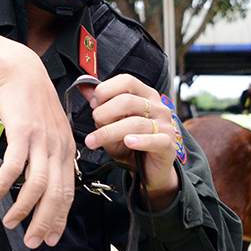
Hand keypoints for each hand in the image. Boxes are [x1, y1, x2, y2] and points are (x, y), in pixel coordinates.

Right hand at [0, 34, 74, 247]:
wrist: (21, 72)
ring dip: (23, 209)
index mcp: (67, 151)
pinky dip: (4, 185)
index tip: (50, 238)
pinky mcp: (23, 132)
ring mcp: (42, 140)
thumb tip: (43, 184)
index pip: (68, 193)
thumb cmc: (32, 103)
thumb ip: (50, 155)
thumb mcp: (49, 130)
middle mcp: (58, 148)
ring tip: (10, 222)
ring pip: (37, 185)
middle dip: (44, 223)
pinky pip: (15, 166)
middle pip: (56, 195)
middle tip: (32, 242)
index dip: (59, 219)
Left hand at [78, 74, 180, 207]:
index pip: (126, 81)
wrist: (148, 170)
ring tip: (93, 141)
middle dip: (104, 112)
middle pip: (127, 101)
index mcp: (145, 95)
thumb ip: (100, 103)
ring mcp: (165, 125)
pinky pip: (154, 140)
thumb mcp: (112, 121)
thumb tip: (82, 84)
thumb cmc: (130, 143)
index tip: (93, 103)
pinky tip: (128, 142)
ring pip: (135, 123)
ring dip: (109, 132)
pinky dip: (140, 140)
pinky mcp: (168, 145)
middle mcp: (157, 107)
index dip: (106, 90)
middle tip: (94, 124)